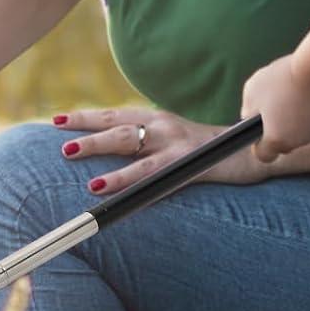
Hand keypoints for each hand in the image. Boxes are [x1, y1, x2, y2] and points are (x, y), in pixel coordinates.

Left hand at [50, 107, 268, 192]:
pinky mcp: (191, 165)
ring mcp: (177, 146)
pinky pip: (159, 177)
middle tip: (60, 140)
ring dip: (107, 160)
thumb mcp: (173, 139)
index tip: (56, 120)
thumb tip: (114, 149)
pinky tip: (121, 195)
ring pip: (135, 150)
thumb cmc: (207, 148)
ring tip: (83, 170)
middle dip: (87, 133)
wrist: (253, 147)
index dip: (85, 117)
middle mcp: (163, 126)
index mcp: (156, 118)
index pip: (114, 114)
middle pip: (118, 127)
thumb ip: (147, 142)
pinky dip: (137, 186)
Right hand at [241, 55, 309, 162]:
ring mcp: (293, 66)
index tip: (292, 136)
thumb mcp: (278, 138)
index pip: (256, 123)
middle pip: (287, 111)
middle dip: (308, 120)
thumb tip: (263, 153)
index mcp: (253, 92)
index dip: (274, 135)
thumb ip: (265, 150)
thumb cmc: (302, 103)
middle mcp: (269, 76)